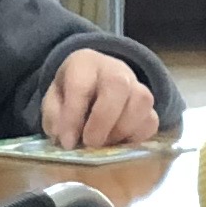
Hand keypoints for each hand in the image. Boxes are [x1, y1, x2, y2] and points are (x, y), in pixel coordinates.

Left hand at [38, 48, 157, 152]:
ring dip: (121, 130)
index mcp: (85, 63)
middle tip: (90, 143)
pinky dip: (136, 138)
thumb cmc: (72, 95)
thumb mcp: (54, 102)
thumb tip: (66, 139)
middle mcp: (115, 70)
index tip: (67, 142)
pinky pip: (151, 122)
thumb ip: (55, 118)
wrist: (95, 84)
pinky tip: (119, 142)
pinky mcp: (150, 107)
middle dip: (102, 121)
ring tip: (104, 143)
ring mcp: (137, 86)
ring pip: (140, 103)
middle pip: (118, 86)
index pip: (81, 85)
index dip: (73, 116)